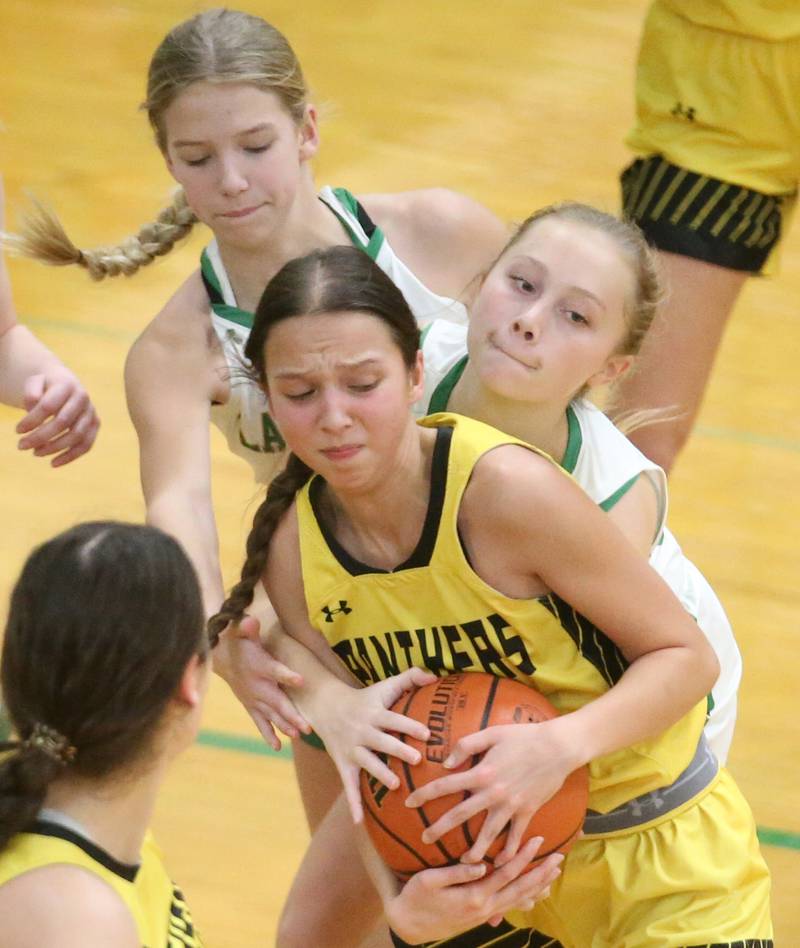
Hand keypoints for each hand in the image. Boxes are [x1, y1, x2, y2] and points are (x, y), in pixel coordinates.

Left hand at [16, 367, 99, 465]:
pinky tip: (53, 463)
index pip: (48, 406)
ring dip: (54, 448)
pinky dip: (70, 456)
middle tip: (21, 446)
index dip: (32, 420)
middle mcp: (83, 397)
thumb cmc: (45, 387)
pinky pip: (86, 445)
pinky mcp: (95, 424)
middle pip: (62, 422)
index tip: (17, 431)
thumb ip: (31, 391)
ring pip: (76, 435)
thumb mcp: (34, 382)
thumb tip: (34, 405)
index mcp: (67, 385)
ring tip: (35, 453)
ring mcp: (91, 412)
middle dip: (40, 437)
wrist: (64, 384)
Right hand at [212, 615, 310, 750]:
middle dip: (291, 715)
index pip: (275, 670)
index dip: (287, 675)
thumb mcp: (242, 630)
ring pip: (271, 715)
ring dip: (285, 726)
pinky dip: (268, 734)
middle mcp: (256, 686)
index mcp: (259, 666)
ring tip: (299, 736)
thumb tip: (250, 620)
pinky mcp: (251, 706)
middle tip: (307, 727)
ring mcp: (253, 699)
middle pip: (277, 702)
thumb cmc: (239, 641)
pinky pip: (260, 722)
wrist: (221, 657)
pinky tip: (277, 747)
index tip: (301, 680)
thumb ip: (247, 627)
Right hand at [314, 668, 437, 822]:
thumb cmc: (366, 697)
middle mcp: (363, 731)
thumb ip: (411, 677)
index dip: (409, 725)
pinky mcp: (343, 764)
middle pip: (382, 741)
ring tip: (395, 785)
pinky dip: (352, 803)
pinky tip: (359, 822)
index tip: (427, 732)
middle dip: (398, 750)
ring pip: (366, 762)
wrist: (326, 705)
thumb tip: (435, 676)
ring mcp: (352, 749)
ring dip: (379, 774)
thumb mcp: (386, 685)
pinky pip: (348, 784)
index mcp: (375, 713)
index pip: (394, 719)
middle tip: (416, 759)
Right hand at [385, 836, 562, 943]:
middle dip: (541, 873)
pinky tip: (535, 895)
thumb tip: (481, 864)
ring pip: (518, 900)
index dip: (523, 856)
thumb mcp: (429, 881)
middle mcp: (485, 908)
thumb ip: (456, 874)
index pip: (506, 874)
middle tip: (559, 858)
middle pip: (520, 889)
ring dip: (537, 886)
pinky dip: (525, 899)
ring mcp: (485, 914)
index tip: (537, 839)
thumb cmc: (416, 898)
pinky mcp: (481, 916)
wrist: (409, 926)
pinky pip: (509, 906)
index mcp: (474, 896)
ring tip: (554, 874)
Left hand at [405, 720, 576, 864]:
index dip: (425, 794)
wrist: (557, 747)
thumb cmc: (522, 736)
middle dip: (440, 828)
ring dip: (474, 849)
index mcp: (481, 772)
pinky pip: (516, 836)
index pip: (446, 784)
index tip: (409, 802)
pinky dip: (509, 851)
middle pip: (460, 814)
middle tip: (424, 838)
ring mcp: (511, 805)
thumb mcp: (492, 733)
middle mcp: (493, 792)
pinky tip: (501, 862)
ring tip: (462, 862)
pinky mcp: (527, 811)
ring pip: (488, 833)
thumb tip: (447, 762)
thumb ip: (467, 745)